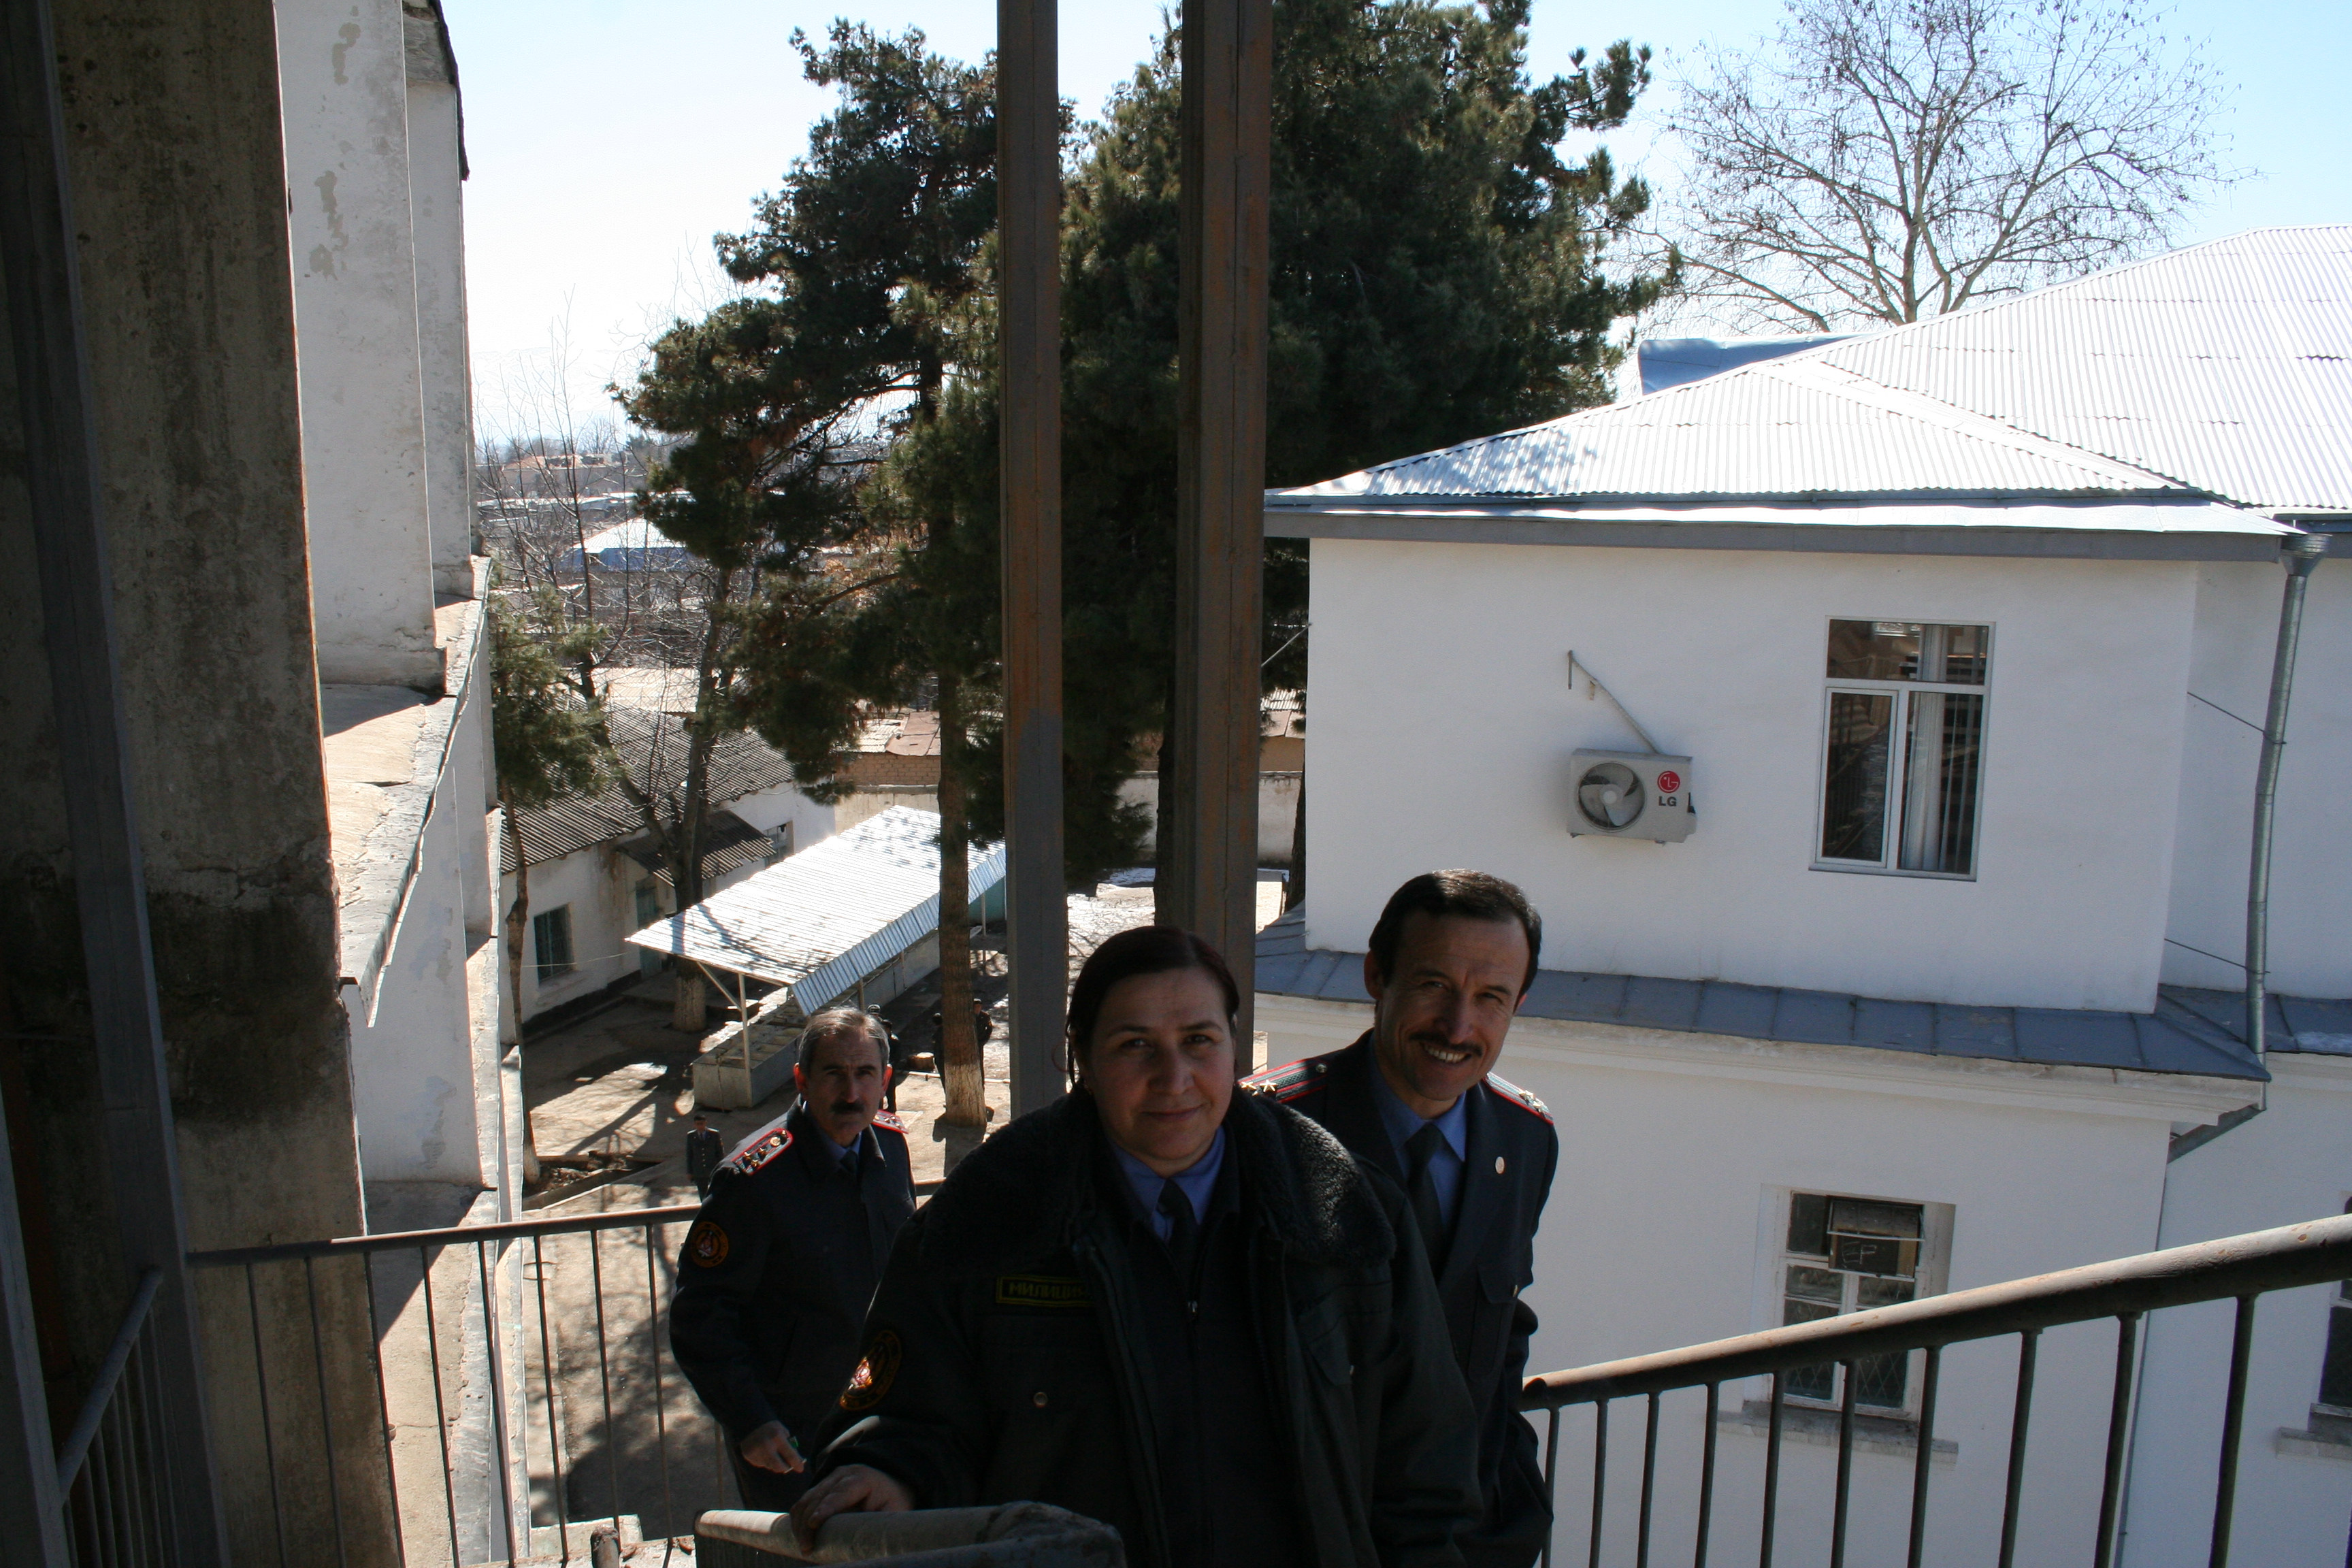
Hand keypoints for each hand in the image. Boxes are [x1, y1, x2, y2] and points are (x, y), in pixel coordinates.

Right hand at [737, 1421, 803, 1474]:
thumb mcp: (782, 1431)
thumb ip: (789, 1445)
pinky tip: (762, 1452)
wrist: (749, 1423)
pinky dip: (764, 1460)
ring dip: (774, 1463)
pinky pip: (761, 1464)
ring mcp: (757, 1452)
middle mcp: (767, 1446)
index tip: (800, 1469)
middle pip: (779, 1466)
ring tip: (772, 1453)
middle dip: (785, 1467)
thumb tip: (796, 1460)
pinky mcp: (749, 1456)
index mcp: (777, 1437)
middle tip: (787, 1466)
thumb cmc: (770, 1427)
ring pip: (770, 1466)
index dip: (796, 1463)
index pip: (790, 1455)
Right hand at [791, 1463, 912, 1549]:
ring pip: (807, 1499)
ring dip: (800, 1523)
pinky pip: (803, 1501)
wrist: (888, 1484)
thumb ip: (879, 1524)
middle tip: (806, 1547)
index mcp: (864, 1478)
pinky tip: (799, 1536)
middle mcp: (844, 1473)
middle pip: (820, 1496)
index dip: (826, 1507)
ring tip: (803, 1546)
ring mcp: (830, 1478)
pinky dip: (798, 1519)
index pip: (842, 1491)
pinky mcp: (821, 1486)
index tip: (814, 1524)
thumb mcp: (893, 1512)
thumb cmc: (892, 1502)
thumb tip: (862, 1543)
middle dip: (809, 1522)